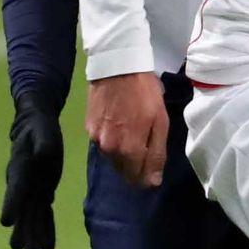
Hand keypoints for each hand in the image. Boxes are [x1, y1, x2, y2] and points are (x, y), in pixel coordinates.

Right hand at [0, 92, 63, 248]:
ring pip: (32, 217)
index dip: (11, 204)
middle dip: (23, 230)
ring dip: (33, 235)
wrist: (36, 130)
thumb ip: (43, 143)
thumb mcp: (43, 133)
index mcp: (20, 169)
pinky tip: (47, 248)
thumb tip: (44, 152)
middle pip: (22, 210)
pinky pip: (43, 214)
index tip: (6, 221)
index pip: (16, 189)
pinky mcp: (42, 193)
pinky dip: (45, 230)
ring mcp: (32, 191)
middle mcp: (23, 184)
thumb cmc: (39, 129)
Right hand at [86, 71, 167, 187]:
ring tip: (133, 132)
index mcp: (128, 150)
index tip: (154, 166)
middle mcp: (109, 150)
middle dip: (136, 165)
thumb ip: (156, 155)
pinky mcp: (88, 128)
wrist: (117, 66)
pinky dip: (113, 140)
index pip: (138, 179)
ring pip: (113, 158)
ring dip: (124, 153)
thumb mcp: (160, 122)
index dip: (148, 176)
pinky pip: (103, 144)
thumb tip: (152, 182)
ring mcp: (95, 139)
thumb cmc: (144, 93)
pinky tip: (120, 125)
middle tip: (146, 144)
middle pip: (124, 171)